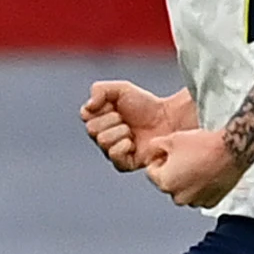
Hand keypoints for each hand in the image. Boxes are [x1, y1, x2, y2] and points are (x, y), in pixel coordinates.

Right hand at [80, 81, 195, 172]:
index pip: (86, 115)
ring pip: (102, 141)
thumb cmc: (146, 104)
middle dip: (111, 120)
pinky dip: (123, 146)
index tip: (115, 106)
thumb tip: (89, 106)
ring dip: (120, 131)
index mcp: (98, 119)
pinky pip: (114, 156)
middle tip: (126, 119)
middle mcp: (101, 137)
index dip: (102, 108)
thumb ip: (99, 90)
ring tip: (132, 130)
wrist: (168, 119)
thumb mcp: (121, 89)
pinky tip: (133, 142)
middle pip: (92, 129)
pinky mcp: (124, 164)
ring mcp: (111, 151)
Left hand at [143, 128, 246, 208]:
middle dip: (172, 170)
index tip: (170, 153)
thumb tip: (150, 151)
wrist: (232, 150)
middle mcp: (179, 196)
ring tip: (198, 163)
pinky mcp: (211, 202)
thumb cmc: (205, 146)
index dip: (160, 159)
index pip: (152, 171)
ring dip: (186, 179)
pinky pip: (199, 194)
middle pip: (167, 182)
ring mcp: (196, 201)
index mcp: (165, 183)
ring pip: (183, 190)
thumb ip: (154, 146)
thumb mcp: (172, 139)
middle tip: (186, 156)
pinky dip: (200, 186)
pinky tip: (207, 172)